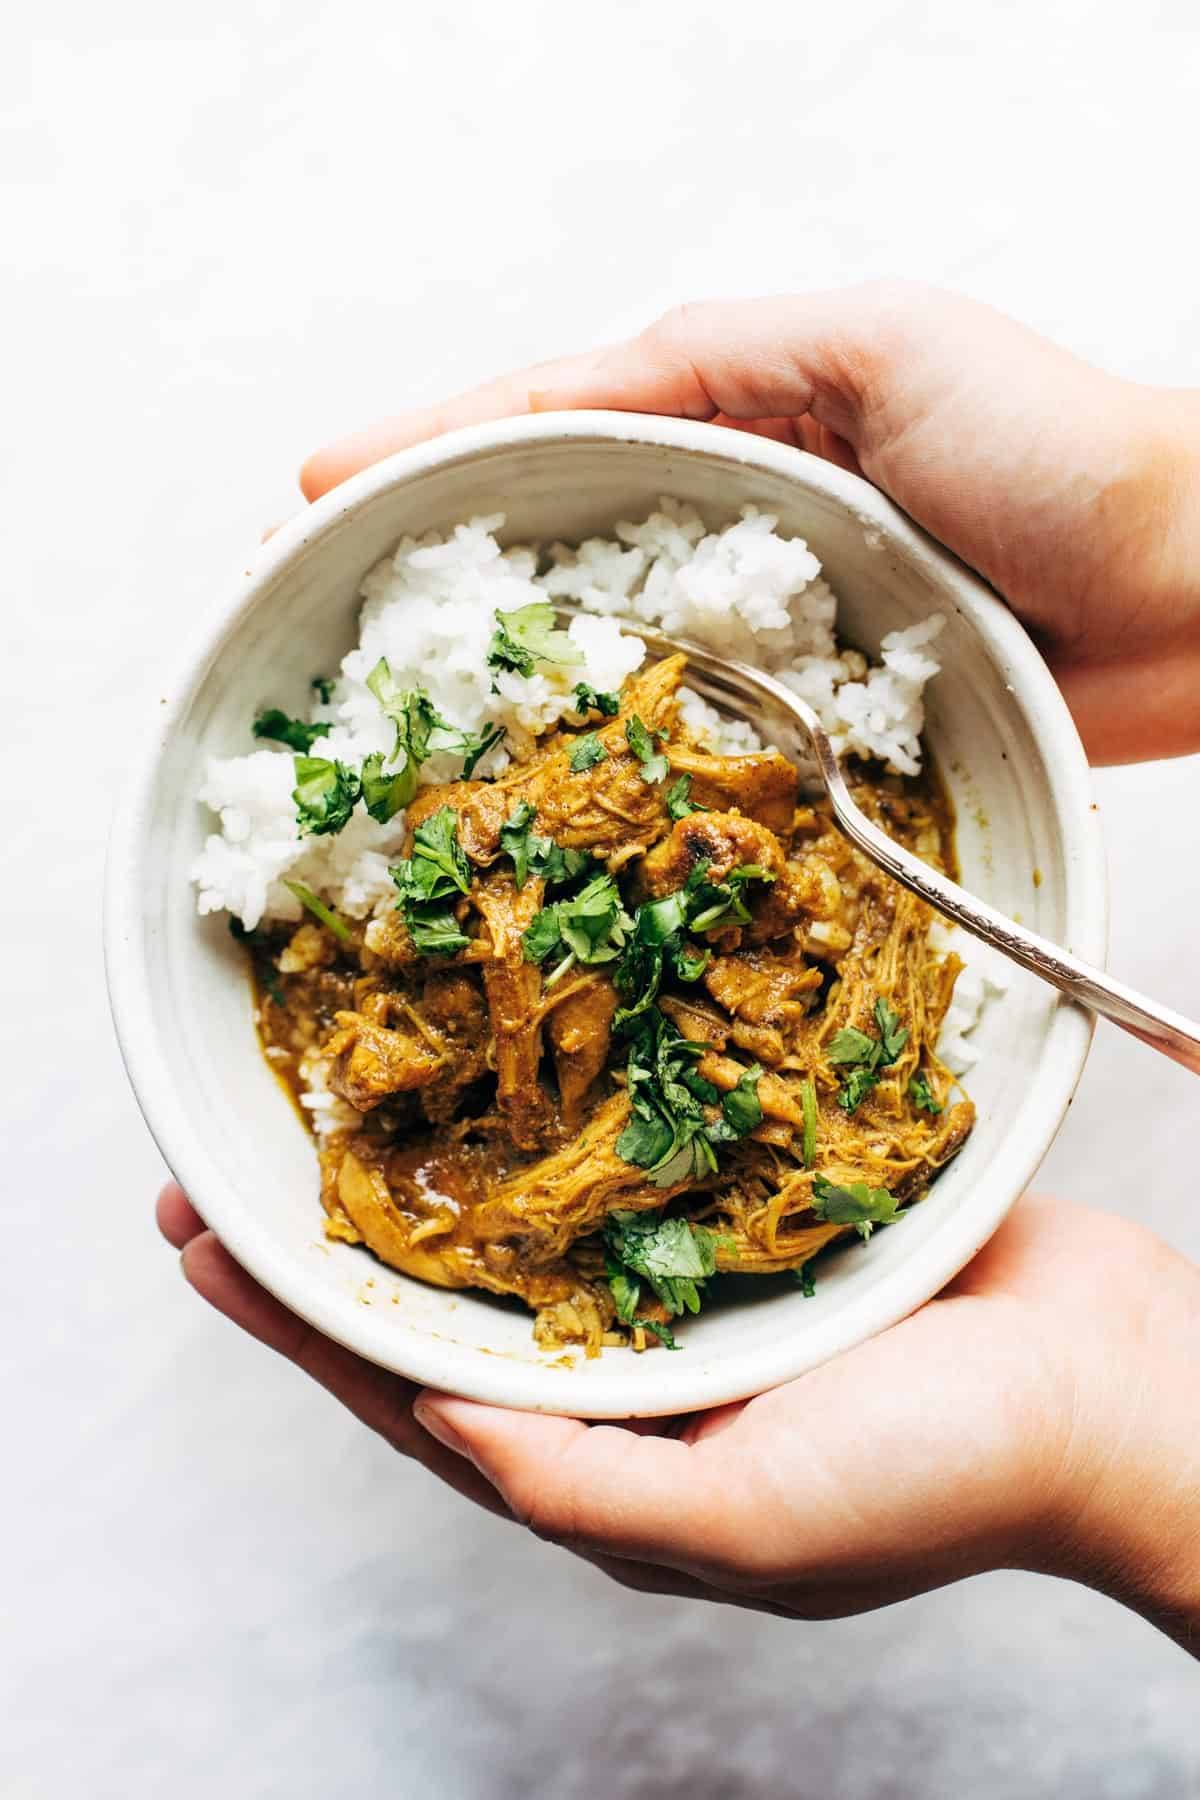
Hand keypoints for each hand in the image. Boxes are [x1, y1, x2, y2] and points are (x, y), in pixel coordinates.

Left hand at [160, 1182, 1199, 1654]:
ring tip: (345, 1103)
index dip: (303, 1329)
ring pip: (537, 1222)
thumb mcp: (749, 1521)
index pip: (417, 1396)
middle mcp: (642, 1380)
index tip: (204, 1246)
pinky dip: (569, 1118)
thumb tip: (433, 1430)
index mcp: (620, 1466)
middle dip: (339, 1243)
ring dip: (439, 1168)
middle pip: (456, 1302)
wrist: (1116, 1386)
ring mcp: (700, 1292)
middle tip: (229, 1166)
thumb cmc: (950, 1476)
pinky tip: (522, 1066)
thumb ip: (583, 1486)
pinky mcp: (762, 1217)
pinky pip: (640, 1160)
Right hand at [300, 281, 1199, 763]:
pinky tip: (533, 779)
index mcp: (735, 411)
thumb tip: (564, 391)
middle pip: (550, 540)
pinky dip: (605, 754)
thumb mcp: (875, 344)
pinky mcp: (806, 717)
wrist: (1189, 591)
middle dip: (429, 573)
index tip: (311, 495)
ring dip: (495, 674)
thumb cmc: (1056, 447)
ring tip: (382, 703)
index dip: (425, 457)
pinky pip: (684, 733)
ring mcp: (763, 624)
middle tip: (312, 610)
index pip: (546, 424)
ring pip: (600, 646)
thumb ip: (721, 357)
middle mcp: (734, 519)